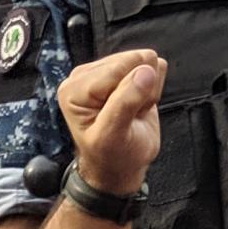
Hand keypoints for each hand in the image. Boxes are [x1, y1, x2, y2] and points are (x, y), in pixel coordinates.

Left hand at [58, 48, 166, 198]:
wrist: (122, 166)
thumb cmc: (112, 156)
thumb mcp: (113, 136)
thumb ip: (125, 103)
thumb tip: (145, 71)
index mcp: (74, 88)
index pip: (117, 68)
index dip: (130, 93)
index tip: (122, 117)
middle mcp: (86, 75)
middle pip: (133, 62)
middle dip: (139, 91)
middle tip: (129, 116)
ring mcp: (107, 72)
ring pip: (146, 62)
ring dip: (146, 91)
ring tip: (133, 113)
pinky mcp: (126, 72)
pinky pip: (154, 66)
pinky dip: (152, 88)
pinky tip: (139, 106)